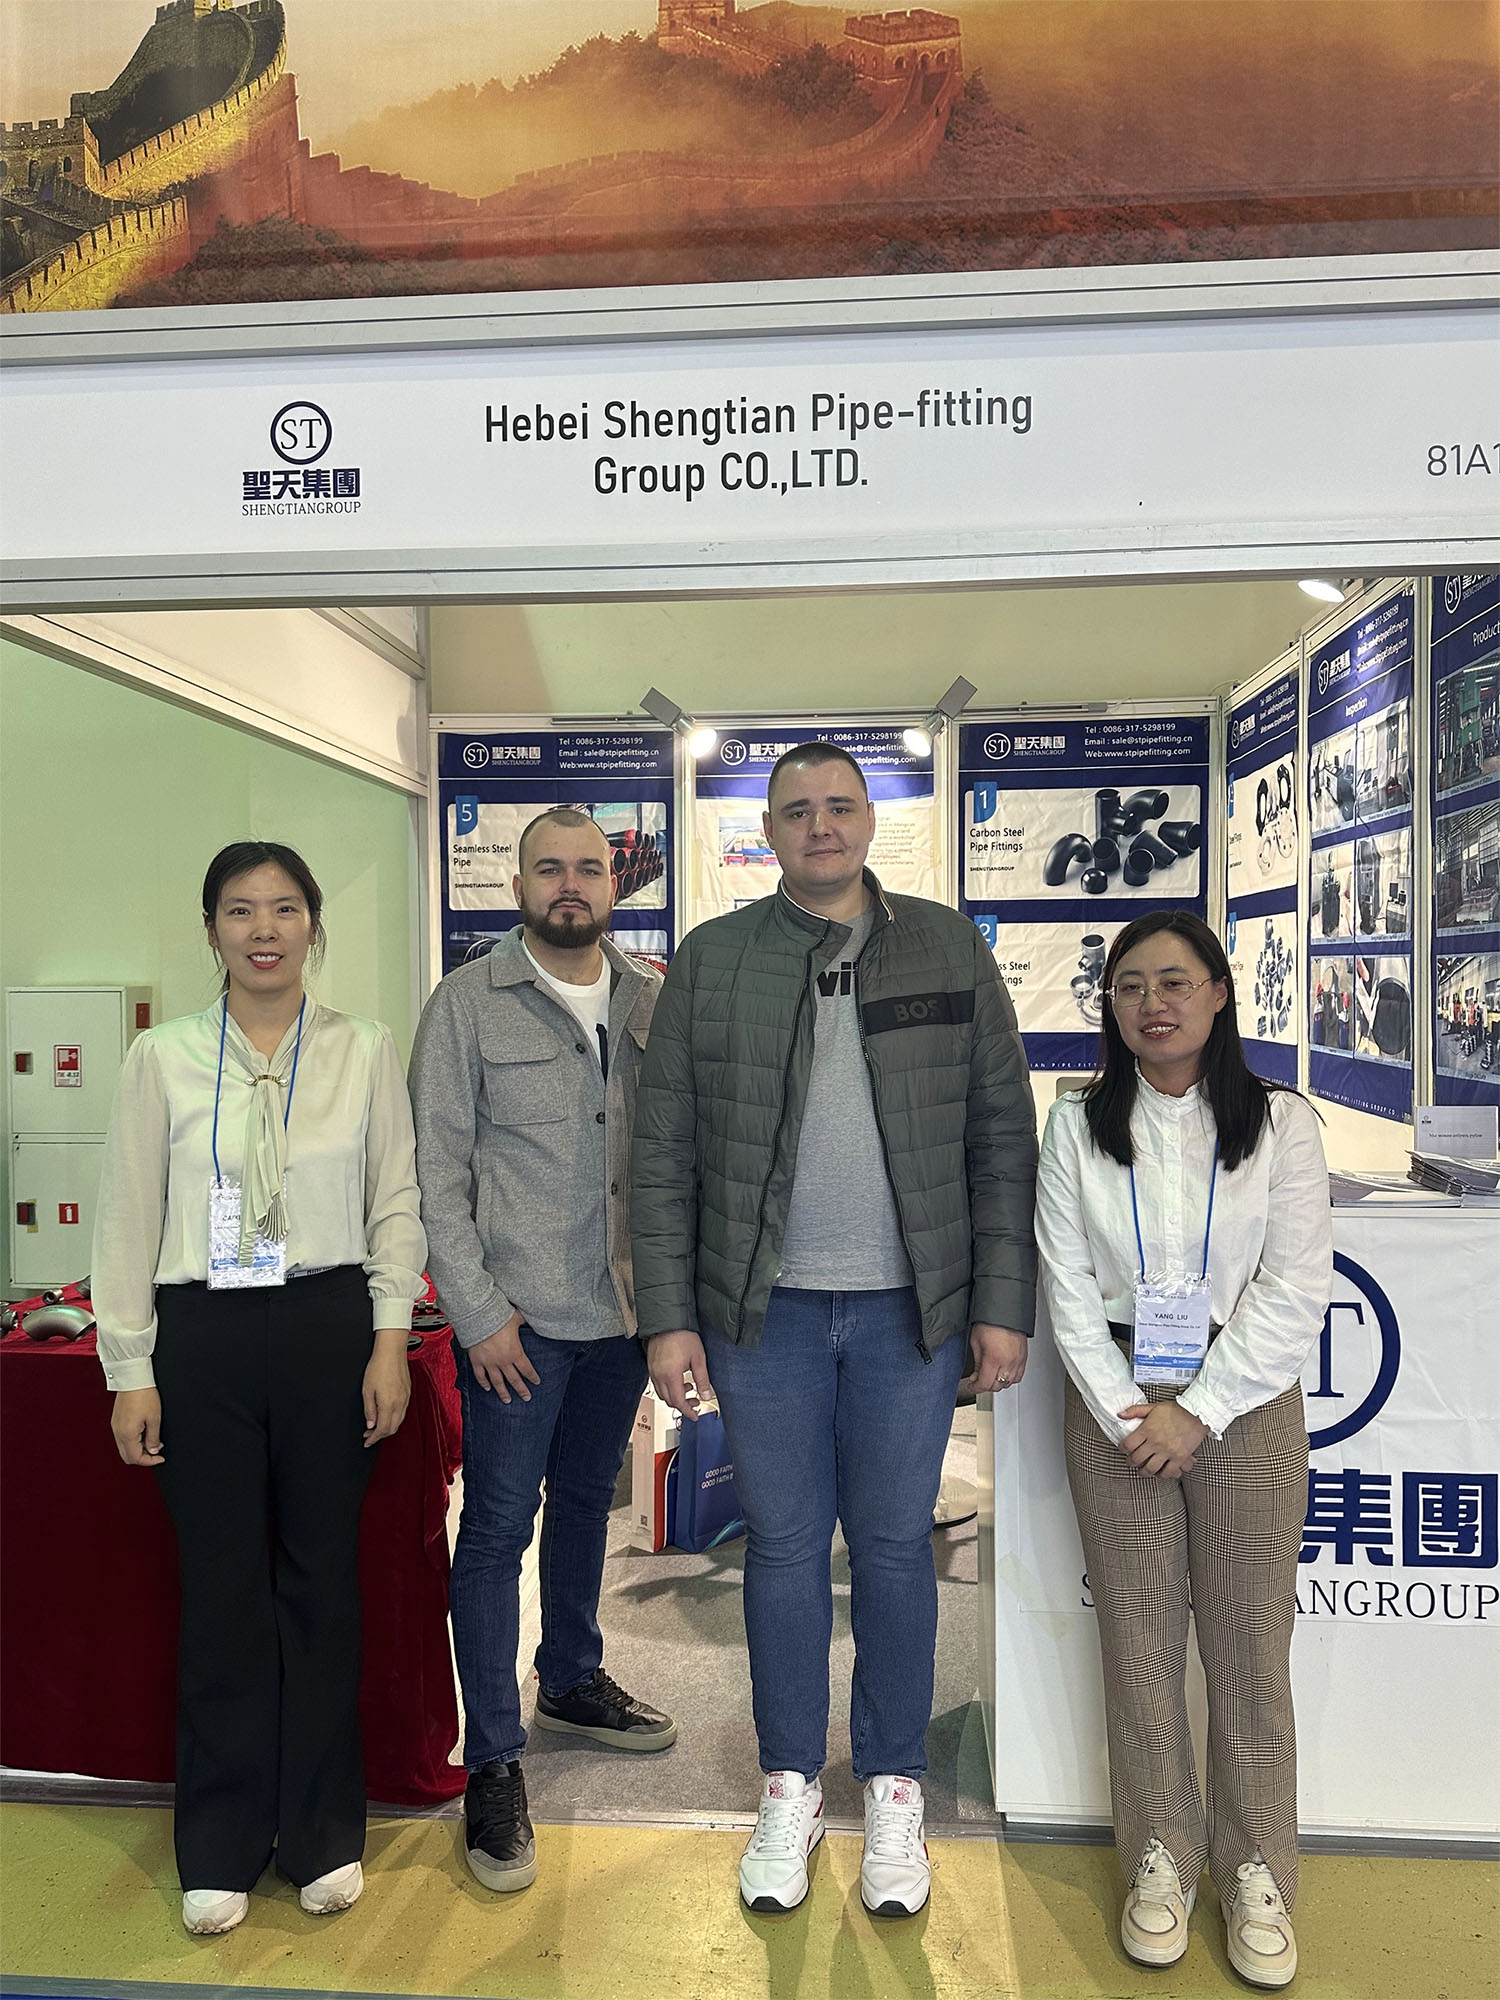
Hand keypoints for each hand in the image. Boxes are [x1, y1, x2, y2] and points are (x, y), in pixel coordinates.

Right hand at [111, 1388, 163, 1466]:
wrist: (133, 1379)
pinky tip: (144, 1433)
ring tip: (153, 1439)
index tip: (160, 1458)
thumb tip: (153, 1450)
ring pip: (124, 1448)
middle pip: (127, 1456)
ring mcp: (115, 1427)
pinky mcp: (116, 1421)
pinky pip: (122, 1438)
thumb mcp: (154, 1418)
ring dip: (138, 1449)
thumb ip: (153, 1438)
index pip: (135, 1458)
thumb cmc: (144, 1395)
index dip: (149, 1461)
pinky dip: (133, 1441)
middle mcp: (118, 1433)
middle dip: (143, 1457)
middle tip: (156, 1450)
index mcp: (127, 1434)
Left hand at [362, 1330, 411, 1446]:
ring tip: (376, 1426)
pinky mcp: (408, 1393)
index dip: (373, 1438)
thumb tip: (370, 1424)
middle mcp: (400, 1403)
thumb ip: (369, 1410)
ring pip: (399, 1421)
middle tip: (369, 1435)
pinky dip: (394, 1419)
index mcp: (388, 1404)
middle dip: (380, 1435)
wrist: (391, 1352)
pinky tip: (386, 1415)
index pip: (382, 1429)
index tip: (367, 1441)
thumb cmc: (378, 1367)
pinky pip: (403, 1412)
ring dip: (388, 1427)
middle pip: (392, 1428)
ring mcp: (406, 1398)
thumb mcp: (367, 1390)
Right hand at [466, 1311, 541, 1401]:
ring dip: (503, 1392)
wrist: (479, 1318)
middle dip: (521, 1390)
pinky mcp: (477, 1361)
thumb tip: (532, 1318)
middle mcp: (503, 1361)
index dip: (532, 1376)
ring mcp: (489, 1363)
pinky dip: (483, 1383)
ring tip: (507, 1400)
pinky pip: (480, 1375)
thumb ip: (524, 1321)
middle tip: (526, 1398)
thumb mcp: (516, 1318)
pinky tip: (487, 1388)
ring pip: (497, 1382)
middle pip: (514, 1379)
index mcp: (515, 1352)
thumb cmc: (498, 1317)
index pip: (527, 1369)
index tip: (536, 1382)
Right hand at [646, 1330, 716, 1420]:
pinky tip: (679, 1379)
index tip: (694, 1415)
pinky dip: (668, 1387)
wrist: (667, 1320)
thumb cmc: (682, 1335)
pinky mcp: (651, 1366)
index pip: (678, 1402)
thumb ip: (702, 1379)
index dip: (687, 1411)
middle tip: (695, 1401)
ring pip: (662, 1393)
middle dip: (682, 1404)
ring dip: (675, 1396)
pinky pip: (658, 1384)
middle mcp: (658, 1375)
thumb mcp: (698, 1358)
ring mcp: (653, 1371)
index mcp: (670, 1375)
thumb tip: (706, 1395)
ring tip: (689, 1387)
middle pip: (669, 1400)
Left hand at [961, 1324, 1027, 1394]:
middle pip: (997, 1386)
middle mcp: (1008, 1361)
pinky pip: (1018, 1376)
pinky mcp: (1024, 1357)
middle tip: (977, 1379)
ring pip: (1008, 1383)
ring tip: (990, 1375)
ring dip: (998, 1382)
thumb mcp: (975, 1342)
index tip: (971, 1386)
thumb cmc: (990, 1321)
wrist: (1005, 1310)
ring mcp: (1018, 1360)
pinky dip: (1010, 1378)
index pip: (985, 1384)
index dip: (975, 1388)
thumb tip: (976, 1376)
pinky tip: (1002, 1372)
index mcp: (994, 1357)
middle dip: (985, 1385)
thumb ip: (977, 1363)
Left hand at [1117, 1401, 1206, 1479]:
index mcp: (1147, 1429)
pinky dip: (1162, 1474)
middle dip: (1131, 1462)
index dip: (1122, 1449)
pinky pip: (1168, 1472)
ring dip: (1144, 1472)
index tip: (1124, 1449)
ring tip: (1143, 1470)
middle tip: (1132, 1462)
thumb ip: (1135, 1410)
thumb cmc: (1176, 1410)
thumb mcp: (1154, 1407)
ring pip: (1150, 1469)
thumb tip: (1120, 1414)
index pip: (1128, 1445)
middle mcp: (1155, 1442)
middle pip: (1136, 1459)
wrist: (1197, 1413)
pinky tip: (1160, 1471)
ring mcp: (1167, 1451)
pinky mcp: (1179, 1457)